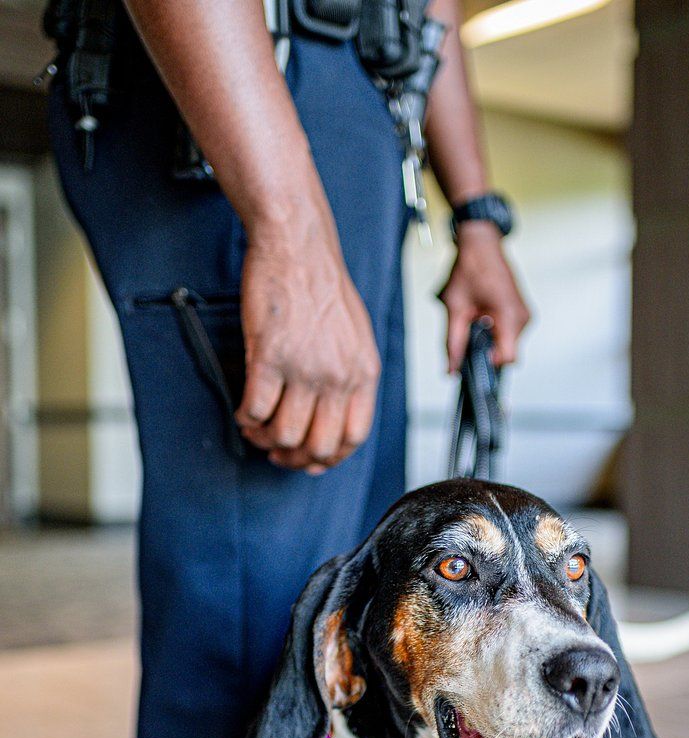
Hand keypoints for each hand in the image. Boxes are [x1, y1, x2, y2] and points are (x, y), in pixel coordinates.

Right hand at [235, 211, 379, 473]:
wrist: (298, 245)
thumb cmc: (322, 285)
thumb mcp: (356, 335)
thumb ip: (350, 375)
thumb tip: (334, 414)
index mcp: (364, 372)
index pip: (354, 437)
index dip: (329, 457)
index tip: (311, 460)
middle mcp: (339, 375)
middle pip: (319, 444)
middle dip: (295, 457)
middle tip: (278, 451)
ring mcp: (305, 369)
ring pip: (285, 434)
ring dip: (265, 439)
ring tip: (256, 429)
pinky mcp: (270, 358)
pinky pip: (256, 409)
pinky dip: (246, 418)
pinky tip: (243, 411)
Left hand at [438, 224, 530, 372]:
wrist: (481, 244)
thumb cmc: (471, 267)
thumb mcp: (455, 308)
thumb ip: (452, 343)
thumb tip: (450, 369)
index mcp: (509, 316)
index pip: (507, 359)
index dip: (489, 364)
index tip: (474, 360)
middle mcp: (522, 318)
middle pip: (507, 354)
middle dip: (486, 351)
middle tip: (470, 330)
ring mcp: (524, 315)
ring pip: (508, 345)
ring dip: (490, 340)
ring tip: (477, 317)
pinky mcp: (522, 312)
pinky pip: (510, 334)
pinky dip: (495, 331)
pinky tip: (484, 315)